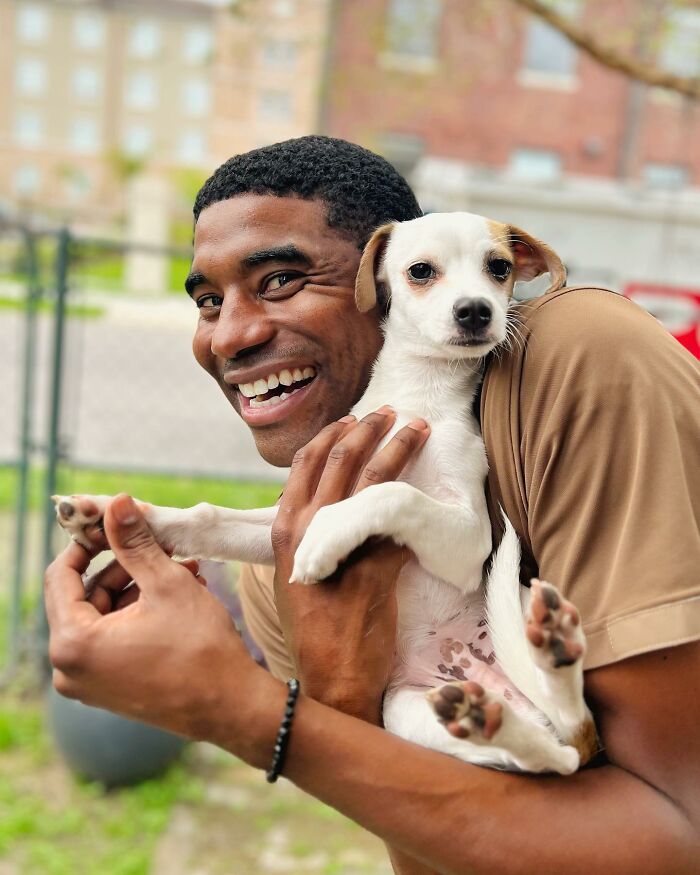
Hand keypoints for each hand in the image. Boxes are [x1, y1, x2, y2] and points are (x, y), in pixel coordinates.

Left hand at [45, 493, 280, 761]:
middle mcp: (70, 668)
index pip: (61, 574)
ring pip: (104, 613)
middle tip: (158, 542)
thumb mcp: (166, 584)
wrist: (231, 706)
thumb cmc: (200, 649)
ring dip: (138, 585)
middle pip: (85, 594)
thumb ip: (135, 542)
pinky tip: (180, 592)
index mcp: (73, 643)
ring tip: (182, 567)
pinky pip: (114, 636)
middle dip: (124, 564)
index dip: (88, 542)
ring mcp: (90, 682)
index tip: (113, 522)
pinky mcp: (110, 687)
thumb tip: (117, 504)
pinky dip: (140, 611)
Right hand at [271, 407, 429, 723]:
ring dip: (400, 447)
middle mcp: (306, 531)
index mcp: (285, 529)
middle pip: (341, 460)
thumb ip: (317, 535)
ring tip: (419, 428)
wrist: (329, 678)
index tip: (354, 418)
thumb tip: (344, 502)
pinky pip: (400, 527)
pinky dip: (419, 506)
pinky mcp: (373, 571)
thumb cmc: (316, 626)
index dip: (333, 434)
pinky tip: (437, 492)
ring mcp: (339, 550)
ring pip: (373, 481)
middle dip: (370, 428)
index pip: (305, 463)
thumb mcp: (301, 571)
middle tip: (394, 412)